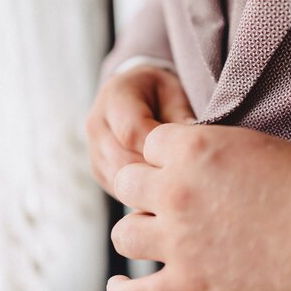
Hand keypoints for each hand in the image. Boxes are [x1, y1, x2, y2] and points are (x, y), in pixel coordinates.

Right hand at [86, 67, 194, 194]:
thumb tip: (196, 143)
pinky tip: (164, 194)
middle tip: (188, 180)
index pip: (131, 132)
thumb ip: (181, 117)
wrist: (135, 97)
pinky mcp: (99, 172)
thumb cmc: (161, 94)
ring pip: (119, 181)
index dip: (159, 150)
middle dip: (156, 173)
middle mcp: (97, 125)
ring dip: (149, 189)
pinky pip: (119, 191)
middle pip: (124, 161)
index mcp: (115, 97)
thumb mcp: (175, 94)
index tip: (186, 158)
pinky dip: (142, 196)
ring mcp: (95, 151)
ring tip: (178, 189)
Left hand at [108, 123, 290, 290]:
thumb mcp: (257, 146)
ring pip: (123, 234)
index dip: (162, 155)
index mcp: (194, 148)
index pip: (149, 142)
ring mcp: (179, 240)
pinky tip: (122, 287)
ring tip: (152, 236)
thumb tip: (197, 164)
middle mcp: (176, 190)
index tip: (175, 166)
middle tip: (163, 200)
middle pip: (127, 183)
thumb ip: (214, 152)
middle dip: (143, 189)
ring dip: (136, 233)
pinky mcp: (189, 286)